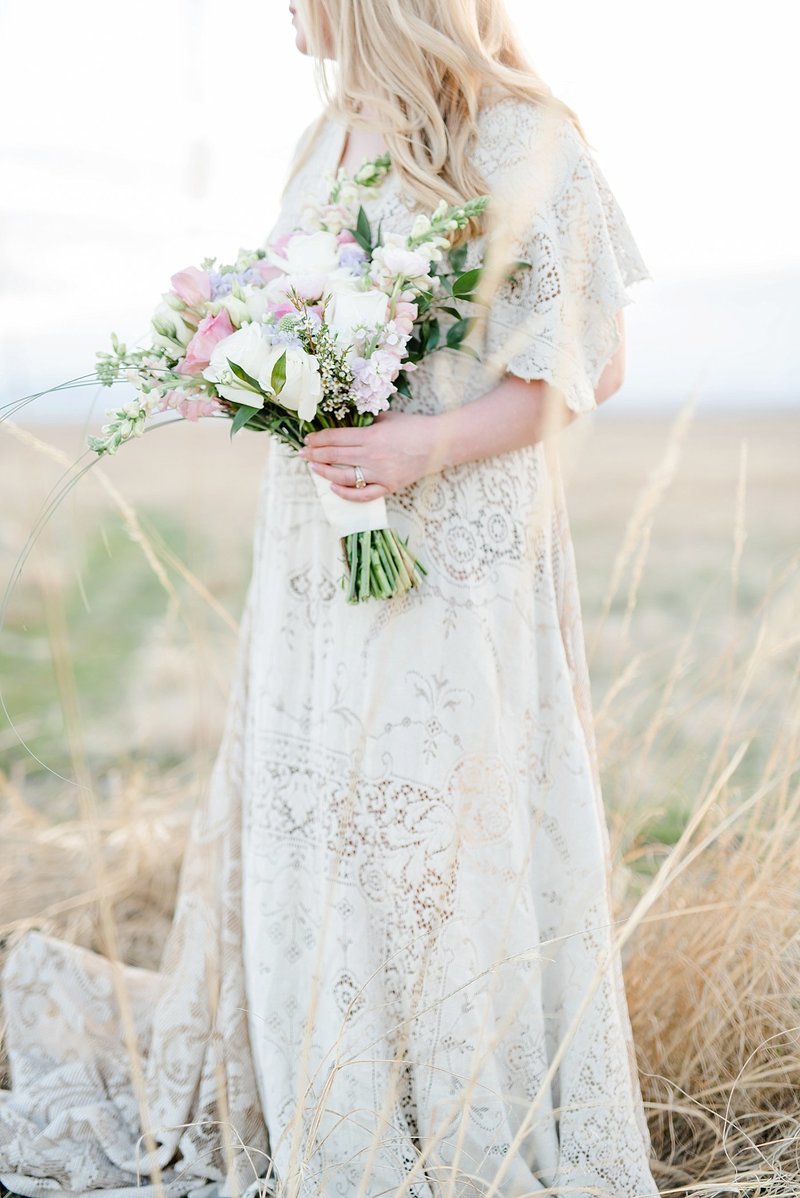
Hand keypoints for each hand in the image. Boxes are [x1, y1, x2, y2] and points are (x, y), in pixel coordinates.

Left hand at [297, 410, 443, 501]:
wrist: (439, 444)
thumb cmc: (413, 427)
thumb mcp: (387, 417)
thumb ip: (366, 422)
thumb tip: (346, 424)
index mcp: (371, 436)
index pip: (335, 438)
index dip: (318, 439)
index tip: (308, 440)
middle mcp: (372, 456)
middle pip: (335, 456)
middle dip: (315, 454)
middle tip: (302, 453)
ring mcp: (379, 473)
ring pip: (343, 477)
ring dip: (324, 473)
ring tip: (314, 468)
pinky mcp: (388, 486)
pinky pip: (363, 495)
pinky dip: (346, 494)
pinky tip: (333, 489)